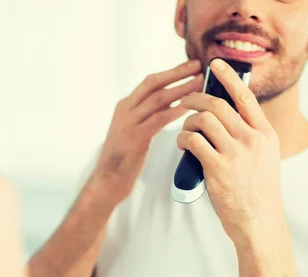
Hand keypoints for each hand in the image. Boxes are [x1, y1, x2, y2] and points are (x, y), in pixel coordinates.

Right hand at [91, 59, 203, 205]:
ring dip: (181, 90)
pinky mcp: (134, 138)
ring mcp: (128, 123)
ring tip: (200, 84)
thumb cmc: (124, 158)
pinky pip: (157, 120)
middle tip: (198, 65)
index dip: (172, 71)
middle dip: (177, 73)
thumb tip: (171, 102)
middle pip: (154, 84)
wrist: (107, 180)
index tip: (190, 64)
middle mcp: (126, 110)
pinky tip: (188, 108)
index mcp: (126, 106)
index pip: (151, 82)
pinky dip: (173, 112)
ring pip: (158, 99)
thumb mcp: (134, 130)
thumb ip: (148, 115)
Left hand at [178, 59, 283, 243]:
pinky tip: (182, 144)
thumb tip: (230, 116)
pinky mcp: (217, 168)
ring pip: (203, 120)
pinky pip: (193, 141)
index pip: (245, 97)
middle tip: (185, 101)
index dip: (228, 78)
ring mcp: (235, 153)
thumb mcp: (266, 158)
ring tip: (185, 129)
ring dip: (187, 121)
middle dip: (196, 99)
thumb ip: (252, 136)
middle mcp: (252, 139)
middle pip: (218, 105)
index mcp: (265, 134)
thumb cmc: (259, 192)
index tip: (215, 65)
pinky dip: (183, 139)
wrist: (259, 222)